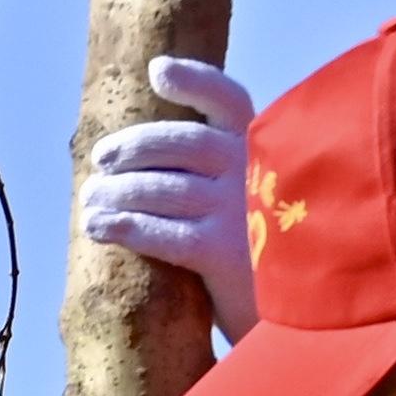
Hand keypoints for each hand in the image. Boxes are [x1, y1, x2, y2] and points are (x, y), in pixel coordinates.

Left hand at [75, 56, 260, 336]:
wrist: (306, 324)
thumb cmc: (270, 264)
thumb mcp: (261, 208)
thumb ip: (223, 182)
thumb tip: (144, 166)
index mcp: (269, 152)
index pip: (231, 101)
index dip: (194, 82)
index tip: (157, 71)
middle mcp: (259, 171)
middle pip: (182, 142)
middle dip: (133, 148)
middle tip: (100, 164)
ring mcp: (242, 210)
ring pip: (162, 187)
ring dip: (116, 193)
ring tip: (89, 205)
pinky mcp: (226, 253)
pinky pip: (163, 232)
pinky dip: (125, 226)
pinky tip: (99, 228)